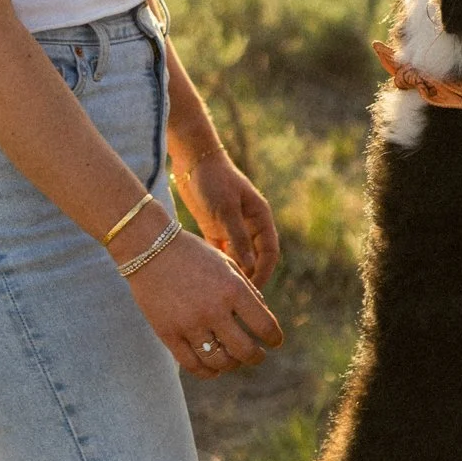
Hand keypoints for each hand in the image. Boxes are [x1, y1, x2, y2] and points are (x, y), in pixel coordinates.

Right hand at [127, 222, 284, 374]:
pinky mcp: (168, 333)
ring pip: (219, 361)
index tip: (275, 341)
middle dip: (256, 357)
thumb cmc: (193, 254)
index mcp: (233, 289)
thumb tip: (264, 319)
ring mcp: (190, 324)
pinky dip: (207, 372)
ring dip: (231, 365)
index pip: (265, 325)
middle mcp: (213, 309)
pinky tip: (213, 369)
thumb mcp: (227, 264)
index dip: (274, 338)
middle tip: (258, 356)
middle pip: (245, 350)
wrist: (150, 249)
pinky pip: (192, 364)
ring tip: (234, 360)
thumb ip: (247, 290)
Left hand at [175, 145, 280, 287]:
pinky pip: (222, 254)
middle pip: (256, 259)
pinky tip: (209, 281)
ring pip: (238, 259)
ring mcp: (233, 228)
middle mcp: (250, 225)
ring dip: (234, 275)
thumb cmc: (212, 180)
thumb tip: (251, 267)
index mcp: (260, 218)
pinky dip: (219, 266)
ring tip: (223, 295)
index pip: (270, 252)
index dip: (264, 272)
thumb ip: (237, 238)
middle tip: (238, 299)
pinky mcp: (216, 230)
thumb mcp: (225, 209)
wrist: (192, 161)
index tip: (253, 292)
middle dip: (250, 279)